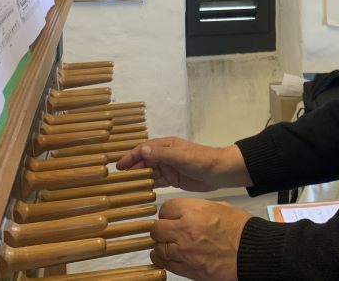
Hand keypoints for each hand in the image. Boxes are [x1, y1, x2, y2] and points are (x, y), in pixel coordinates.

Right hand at [115, 137, 251, 191]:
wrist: (220, 171)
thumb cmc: (200, 160)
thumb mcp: (180, 156)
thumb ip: (161, 154)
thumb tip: (141, 151)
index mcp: (166, 146)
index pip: (143, 149)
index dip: (130, 157)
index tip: (118, 166)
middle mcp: (164, 155)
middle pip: (144, 162)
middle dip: (132, 169)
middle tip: (118, 181)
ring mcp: (168, 168)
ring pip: (149, 173)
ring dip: (139, 179)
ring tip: (125, 188)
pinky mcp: (173, 179)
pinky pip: (157, 182)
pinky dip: (148, 186)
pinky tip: (139, 193)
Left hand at [150, 198, 251, 280]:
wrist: (252, 253)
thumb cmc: (242, 230)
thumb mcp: (221, 207)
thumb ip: (198, 208)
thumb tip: (186, 212)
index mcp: (194, 211)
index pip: (165, 209)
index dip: (168, 213)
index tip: (171, 217)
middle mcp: (185, 230)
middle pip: (156, 229)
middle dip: (161, 229)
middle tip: (168, 231)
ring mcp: (184, 252)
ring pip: (157, 248)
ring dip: (162, 246)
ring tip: (169, 245)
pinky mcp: (187, 269)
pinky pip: (165, 264)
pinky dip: (165, 261)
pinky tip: (170, 257)